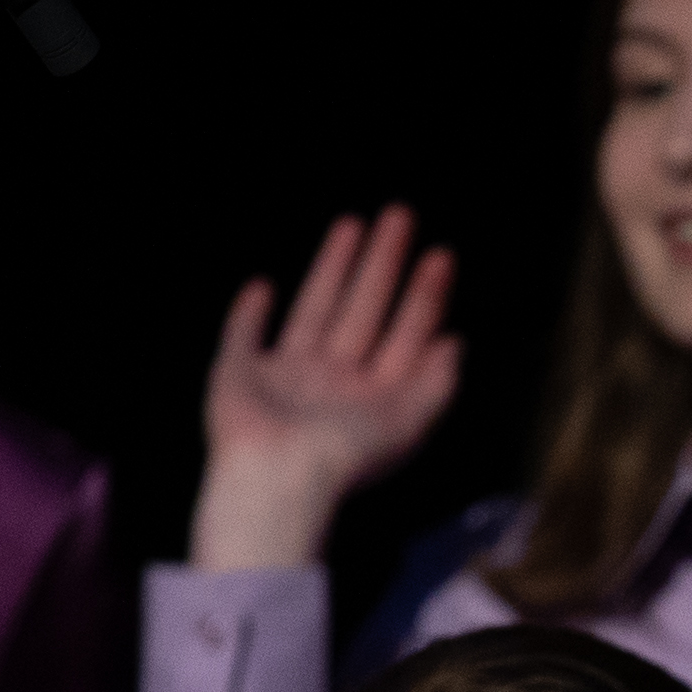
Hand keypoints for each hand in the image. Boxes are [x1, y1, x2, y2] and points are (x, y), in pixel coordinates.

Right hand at [189, 207, 462, 572]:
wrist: (278, 476)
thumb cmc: (345, 454)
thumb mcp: (408, 422)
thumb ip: (436, 383)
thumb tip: (455, 341)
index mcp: (372, 393)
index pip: (405, 332)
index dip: (424, 295)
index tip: (441, 254)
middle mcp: (331, 381)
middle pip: (364, 309)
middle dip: (383, 264)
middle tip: (401, 214)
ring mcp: (283, 379)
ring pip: (315, 309)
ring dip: (332, 269)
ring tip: (351, 224)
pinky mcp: (236, 377)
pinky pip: (242, 338)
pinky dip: (247, 315)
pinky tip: (261, 286)